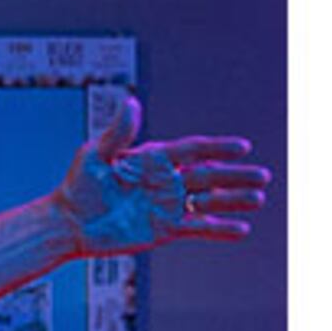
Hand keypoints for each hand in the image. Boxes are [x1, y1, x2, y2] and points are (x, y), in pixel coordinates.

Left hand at [55, 94, 269, 255]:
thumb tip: (132, 101)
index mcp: (155, 159)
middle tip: (264, 176)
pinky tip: (243, 229)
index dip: (218, 148)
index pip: (194, 149)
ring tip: (259, 199)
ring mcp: (168, 205)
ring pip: (210, 201)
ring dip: (235, 200)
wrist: (68, 224)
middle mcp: (167, 180)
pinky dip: (221, 229)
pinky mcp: (166, 229)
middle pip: (210, 175)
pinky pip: (199, 228)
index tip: (242, 147)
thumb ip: (118, 132)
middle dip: (236, 176)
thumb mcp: (95, 155)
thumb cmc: (78, 185)